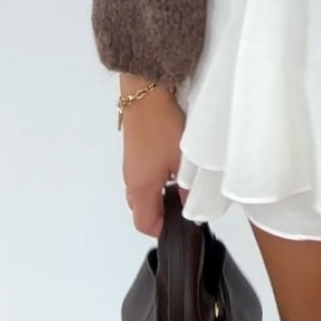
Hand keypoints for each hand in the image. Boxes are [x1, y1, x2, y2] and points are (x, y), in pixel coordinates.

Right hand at [121, 83, 189, 237]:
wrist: (145, 91)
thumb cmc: (161, 125)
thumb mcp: (181, 160)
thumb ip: (187, 187)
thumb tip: (190, 202)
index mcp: (139, 188)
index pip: (144, 224)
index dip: (163, 229)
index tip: (181, 224)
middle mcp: (130, 178)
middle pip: (141, 208)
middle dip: (162, 210)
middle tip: (184, 203)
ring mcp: (131, 163)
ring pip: (144, 189)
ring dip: (161, 190)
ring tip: (182, 181)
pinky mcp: (135, 149)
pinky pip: (144, 172)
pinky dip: (158, 175)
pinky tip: (174, 162)